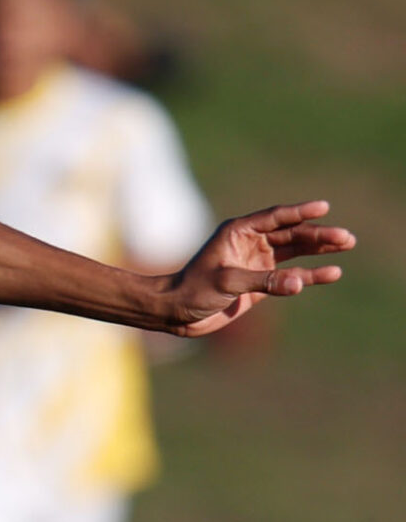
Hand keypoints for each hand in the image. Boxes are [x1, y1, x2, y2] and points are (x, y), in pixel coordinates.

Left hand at [158, 202, 351, 335]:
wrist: (175, 313)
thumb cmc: (192, 290)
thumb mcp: (226, 282)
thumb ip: (263, 281)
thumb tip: (299, 283)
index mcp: (238, 232)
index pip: (275, 217)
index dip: (300, 212)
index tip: (324, 208)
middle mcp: (251, 243)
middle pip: (292, 234)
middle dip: (319, 235)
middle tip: (346, 238)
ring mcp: (258, 262)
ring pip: (296, 251)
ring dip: (320, 249)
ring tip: (347, 245)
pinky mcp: (261, 283)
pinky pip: (291, 276)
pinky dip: (310, 275)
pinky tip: (332, 273)